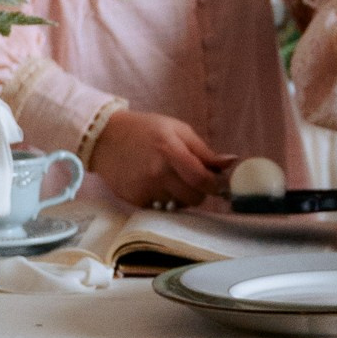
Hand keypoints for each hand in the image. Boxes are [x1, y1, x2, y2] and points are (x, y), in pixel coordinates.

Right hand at [90, 110, 235, 208]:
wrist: (104, 138)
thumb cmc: (145, 130)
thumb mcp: (177, 130)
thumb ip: (204, 151)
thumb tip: (231, 163)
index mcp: (169, 150)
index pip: (201, 179)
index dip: (215, 185)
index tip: (217, 183)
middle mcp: (156, 172)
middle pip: (193, 198)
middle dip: (199, 192)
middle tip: (192, 180)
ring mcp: (145, 189)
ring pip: (178, 204)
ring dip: (179, 195)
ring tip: (168, 177)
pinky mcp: (135, 200)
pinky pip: (161, 207)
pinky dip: (163, 198)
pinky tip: (152, 182)